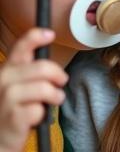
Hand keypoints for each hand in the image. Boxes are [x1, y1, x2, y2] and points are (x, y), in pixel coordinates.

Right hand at [0, 28, 67, 151]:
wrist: (0, 137)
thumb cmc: (15, 107)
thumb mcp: (20, 83)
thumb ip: (32, 68)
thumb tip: (50, 47)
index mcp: (7, 68)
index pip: (20, 46)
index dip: (36, 37)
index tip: (49, 34)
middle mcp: (2, 80)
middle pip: (42, 68)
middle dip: (58, 75)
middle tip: (62, 81)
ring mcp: (5, 98)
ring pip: (44, 88)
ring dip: (55, 95)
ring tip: (54, 99)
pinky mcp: (12, 117)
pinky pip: (39, 109)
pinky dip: (43, 113)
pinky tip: (37, 116)